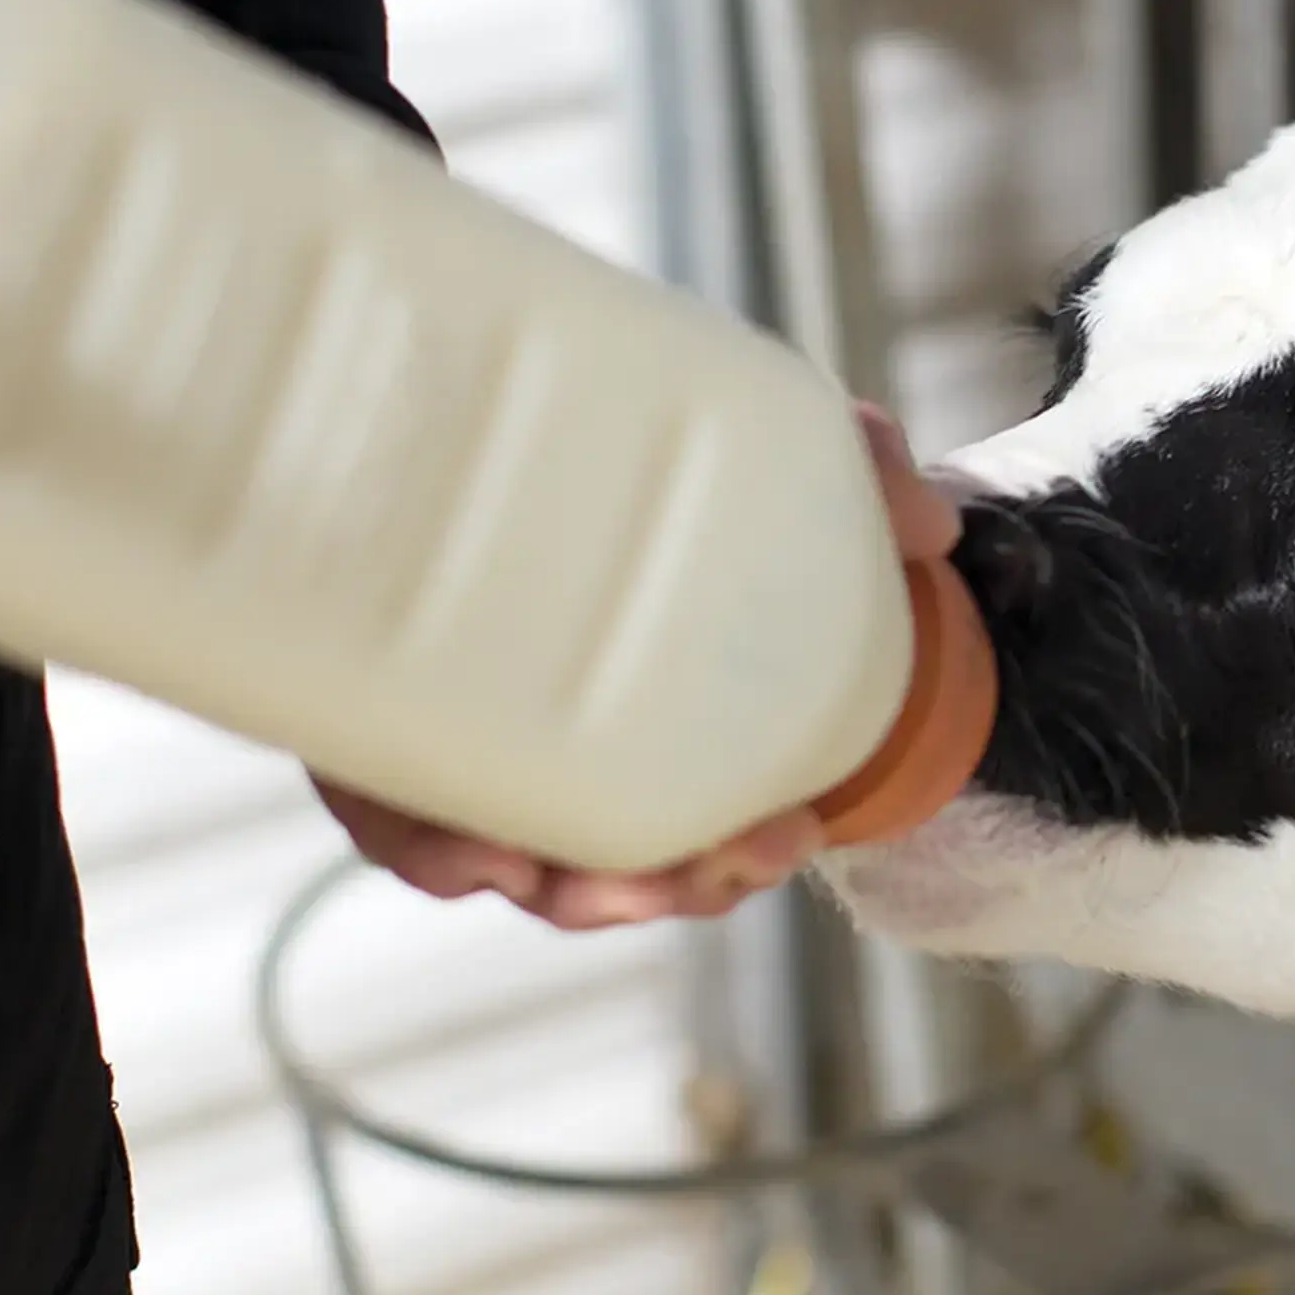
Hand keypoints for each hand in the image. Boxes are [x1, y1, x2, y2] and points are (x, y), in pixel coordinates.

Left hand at [317, 403, 967, 930]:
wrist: (432, 401)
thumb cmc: (613, 448)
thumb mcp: (753, 442)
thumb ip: (855, 468)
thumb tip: (932, 530)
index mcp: (651, 712)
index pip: (708, 825)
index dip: (748, 855)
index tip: (795, 829)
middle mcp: (557, 739)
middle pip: (619, 870)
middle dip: (671, 891)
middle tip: (715, 859)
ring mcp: (459, 745)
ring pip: (516, 867)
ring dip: (568, 892)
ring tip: (586, 878)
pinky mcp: (362, 727)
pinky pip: (398, 824)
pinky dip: (436, 852)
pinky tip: (477, 853)